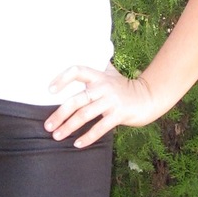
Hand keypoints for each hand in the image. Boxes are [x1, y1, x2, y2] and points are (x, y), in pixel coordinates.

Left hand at [44, 64, 161, 146]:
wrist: (149, 97)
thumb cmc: (125, 87)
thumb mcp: (112, 74)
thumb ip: (98, 66)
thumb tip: (86, 52)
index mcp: (99, 76)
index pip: (77, 71)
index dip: (62, 78)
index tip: (50, 90)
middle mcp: (103, 87)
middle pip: (76, 100)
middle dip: (60, 114)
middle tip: (48, 126)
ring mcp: (111, 101)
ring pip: (85, 115)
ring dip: (69, 127)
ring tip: (57, 136)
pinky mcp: (119, 114)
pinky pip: (100, 127)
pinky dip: (87, 137)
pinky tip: (77, 144)